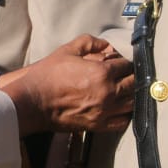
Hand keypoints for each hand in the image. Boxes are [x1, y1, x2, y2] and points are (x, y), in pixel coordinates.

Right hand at [0, 34, 133, 134]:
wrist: (33, 102)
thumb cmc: (48, 75)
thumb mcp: (68, 50)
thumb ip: (90, 42)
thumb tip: (107, 45)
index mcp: (102, 73)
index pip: (127, 65)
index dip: (125, 62)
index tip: (121, 62)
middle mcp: (108, 93)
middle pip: (134, 84)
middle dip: (131, 77)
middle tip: (125, 75)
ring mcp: (104, 111)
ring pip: (132, 103)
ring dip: (131, 95)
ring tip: (125, 90)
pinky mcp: (98, 125)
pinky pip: (123, 122)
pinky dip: (126, 114)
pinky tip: (121, 107)